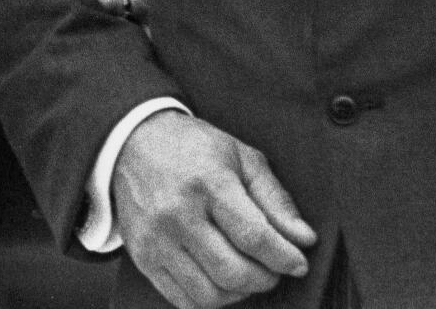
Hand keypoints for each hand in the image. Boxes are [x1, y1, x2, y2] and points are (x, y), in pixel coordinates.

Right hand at [113, 111, 315, 308]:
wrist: (132, 142)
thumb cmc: (190, 147)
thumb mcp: (239, 156)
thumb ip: (274, 198)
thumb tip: (303, 238)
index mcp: (206, 181)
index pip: (254, 236)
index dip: (284, 257)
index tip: (297, 262)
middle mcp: (177, 212)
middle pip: (234, 272)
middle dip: (265, 278)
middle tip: (273, 268)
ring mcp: (157, 238)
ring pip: (210, 294)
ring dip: (240, 293)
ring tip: (246, 273)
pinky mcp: (143, 257)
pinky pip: (184, 301)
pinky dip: (211, 300)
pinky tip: (219, 279)